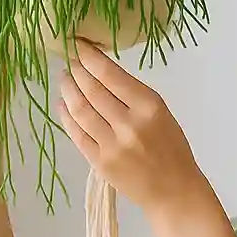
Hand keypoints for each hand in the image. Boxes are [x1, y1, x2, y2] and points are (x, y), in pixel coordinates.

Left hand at [56, 40, 206, 213]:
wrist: (174, 192)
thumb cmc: (172, 148)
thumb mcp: (161, 113)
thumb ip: (132, 94)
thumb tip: (98, 71)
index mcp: (149, 106)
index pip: (110, 74)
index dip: (89, 57)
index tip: (78, 44)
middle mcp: (129, 124)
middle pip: (91, 90)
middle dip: (76, 70)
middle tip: (68, 60)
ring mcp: (112, 145)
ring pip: (80, 110)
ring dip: (67, 90)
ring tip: (64, 79)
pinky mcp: (99, 163)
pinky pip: (77, 134)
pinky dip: (66, 117)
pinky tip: (62, 105)